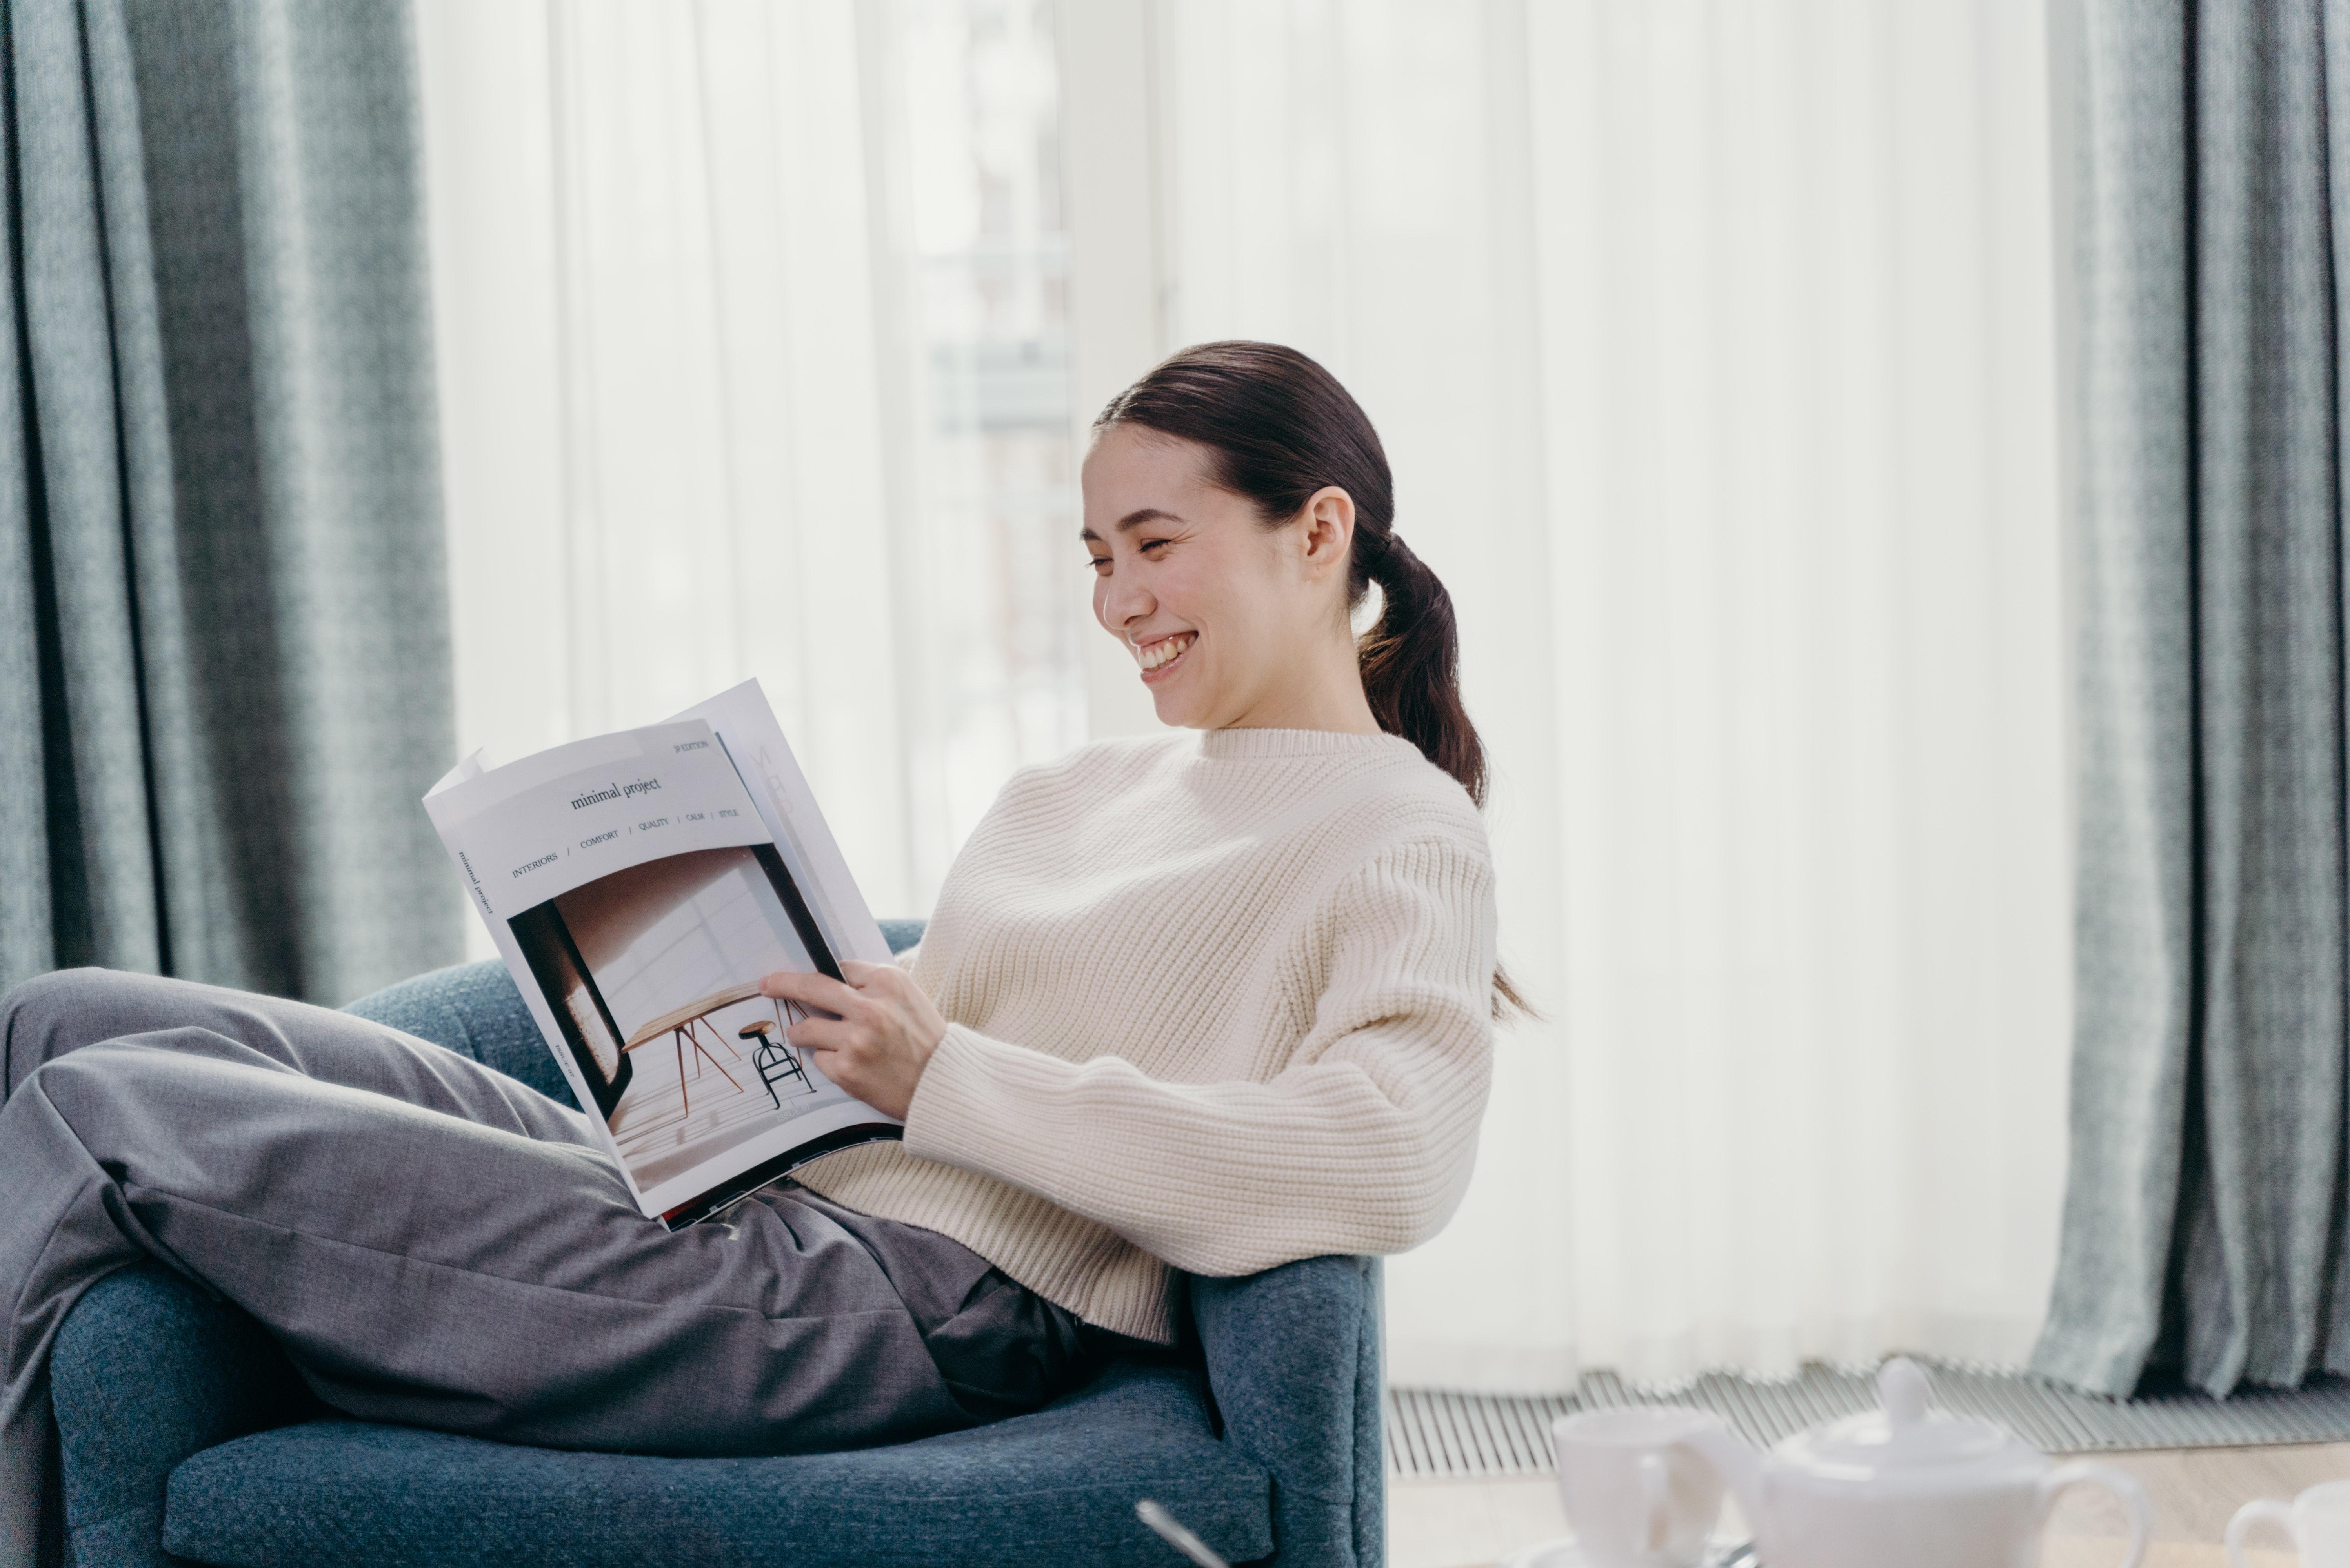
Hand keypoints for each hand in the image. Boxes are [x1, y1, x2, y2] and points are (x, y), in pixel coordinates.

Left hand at [757, 961, 947, 1119]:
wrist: (942, 1084)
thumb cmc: (926, 1040)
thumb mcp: (909, 998)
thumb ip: (874, 986)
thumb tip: (833, 979)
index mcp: (888, 982)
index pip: (839, 968)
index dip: (821, 974)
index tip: (797, 975)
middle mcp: (870, 1007)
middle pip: (811, 987)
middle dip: (783, 984)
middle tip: (767, 984)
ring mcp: (856, 1039)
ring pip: (806, 1028)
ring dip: (802, 1033)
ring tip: (810, 1038)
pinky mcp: (847, 1068)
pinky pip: (819, 1060)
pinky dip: (829, 1062)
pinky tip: (849, 1065)